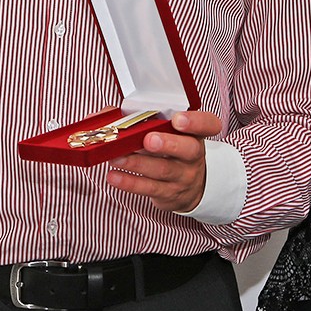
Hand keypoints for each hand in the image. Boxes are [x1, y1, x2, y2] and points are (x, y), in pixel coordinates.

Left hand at [104, 110, 221, 212]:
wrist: (189, 186)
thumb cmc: (170, 150)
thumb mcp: (164, 131)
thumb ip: (137, 118)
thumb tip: (103, 116)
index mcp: (194, 133)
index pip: (206, 124)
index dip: (195, 122)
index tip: (178, 118)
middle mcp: (194, 154)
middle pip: (188, 149)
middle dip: (167, 144)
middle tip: (149, 140)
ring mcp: (183, 176)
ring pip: (163, 170)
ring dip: (137, 163)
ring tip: (116, 158)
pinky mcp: (169, 194)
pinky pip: (149, 188)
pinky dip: (130, 182)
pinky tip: (114, 176)